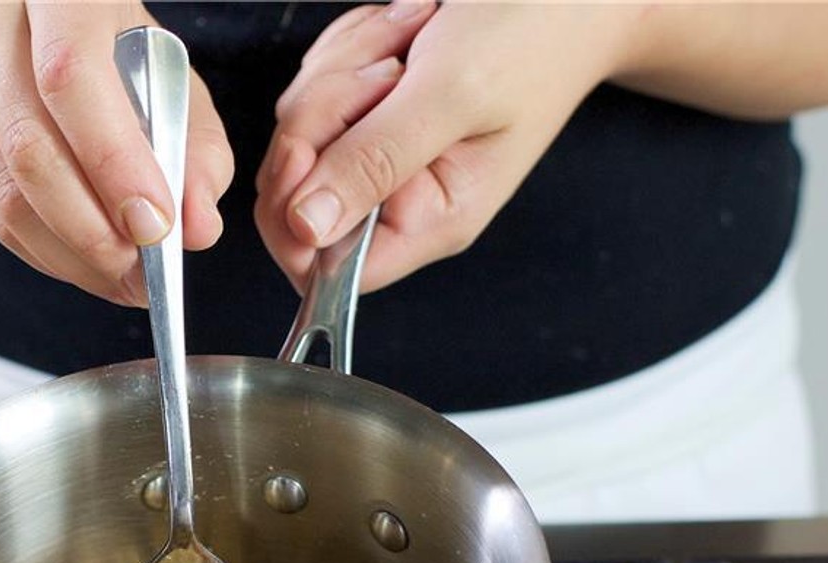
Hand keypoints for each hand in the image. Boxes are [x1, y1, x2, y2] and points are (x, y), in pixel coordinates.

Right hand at [0, 2, 233, 305]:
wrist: (12, 38)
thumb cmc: (107, 55)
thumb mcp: (166, 77)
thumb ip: (196, 150)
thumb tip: (198, 229)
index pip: (69, 75)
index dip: (113, 161)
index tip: (155, 225)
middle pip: (31, 146)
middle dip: (93, 228)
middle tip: (141, 270)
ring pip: (6, 194)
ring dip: (71, 255)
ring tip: (122, 281)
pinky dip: (46, 256)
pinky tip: (86, 268)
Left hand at [255, 1, 639, 291]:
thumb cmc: (534, 34)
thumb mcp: (452, 95)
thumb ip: (376, 163)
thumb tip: (306, 229)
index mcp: (428, 219)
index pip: (326, 268)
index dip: (293, 219)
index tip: (305, 151)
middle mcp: (400, 196)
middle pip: (298, 189)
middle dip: (322, 116)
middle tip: (389, 70)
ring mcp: (380, 151)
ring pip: (301, 128)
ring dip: (342, 68)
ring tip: (411, 38)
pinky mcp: (368, 111)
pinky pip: (316, 84)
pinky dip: (349, 47)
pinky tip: (403, 29)